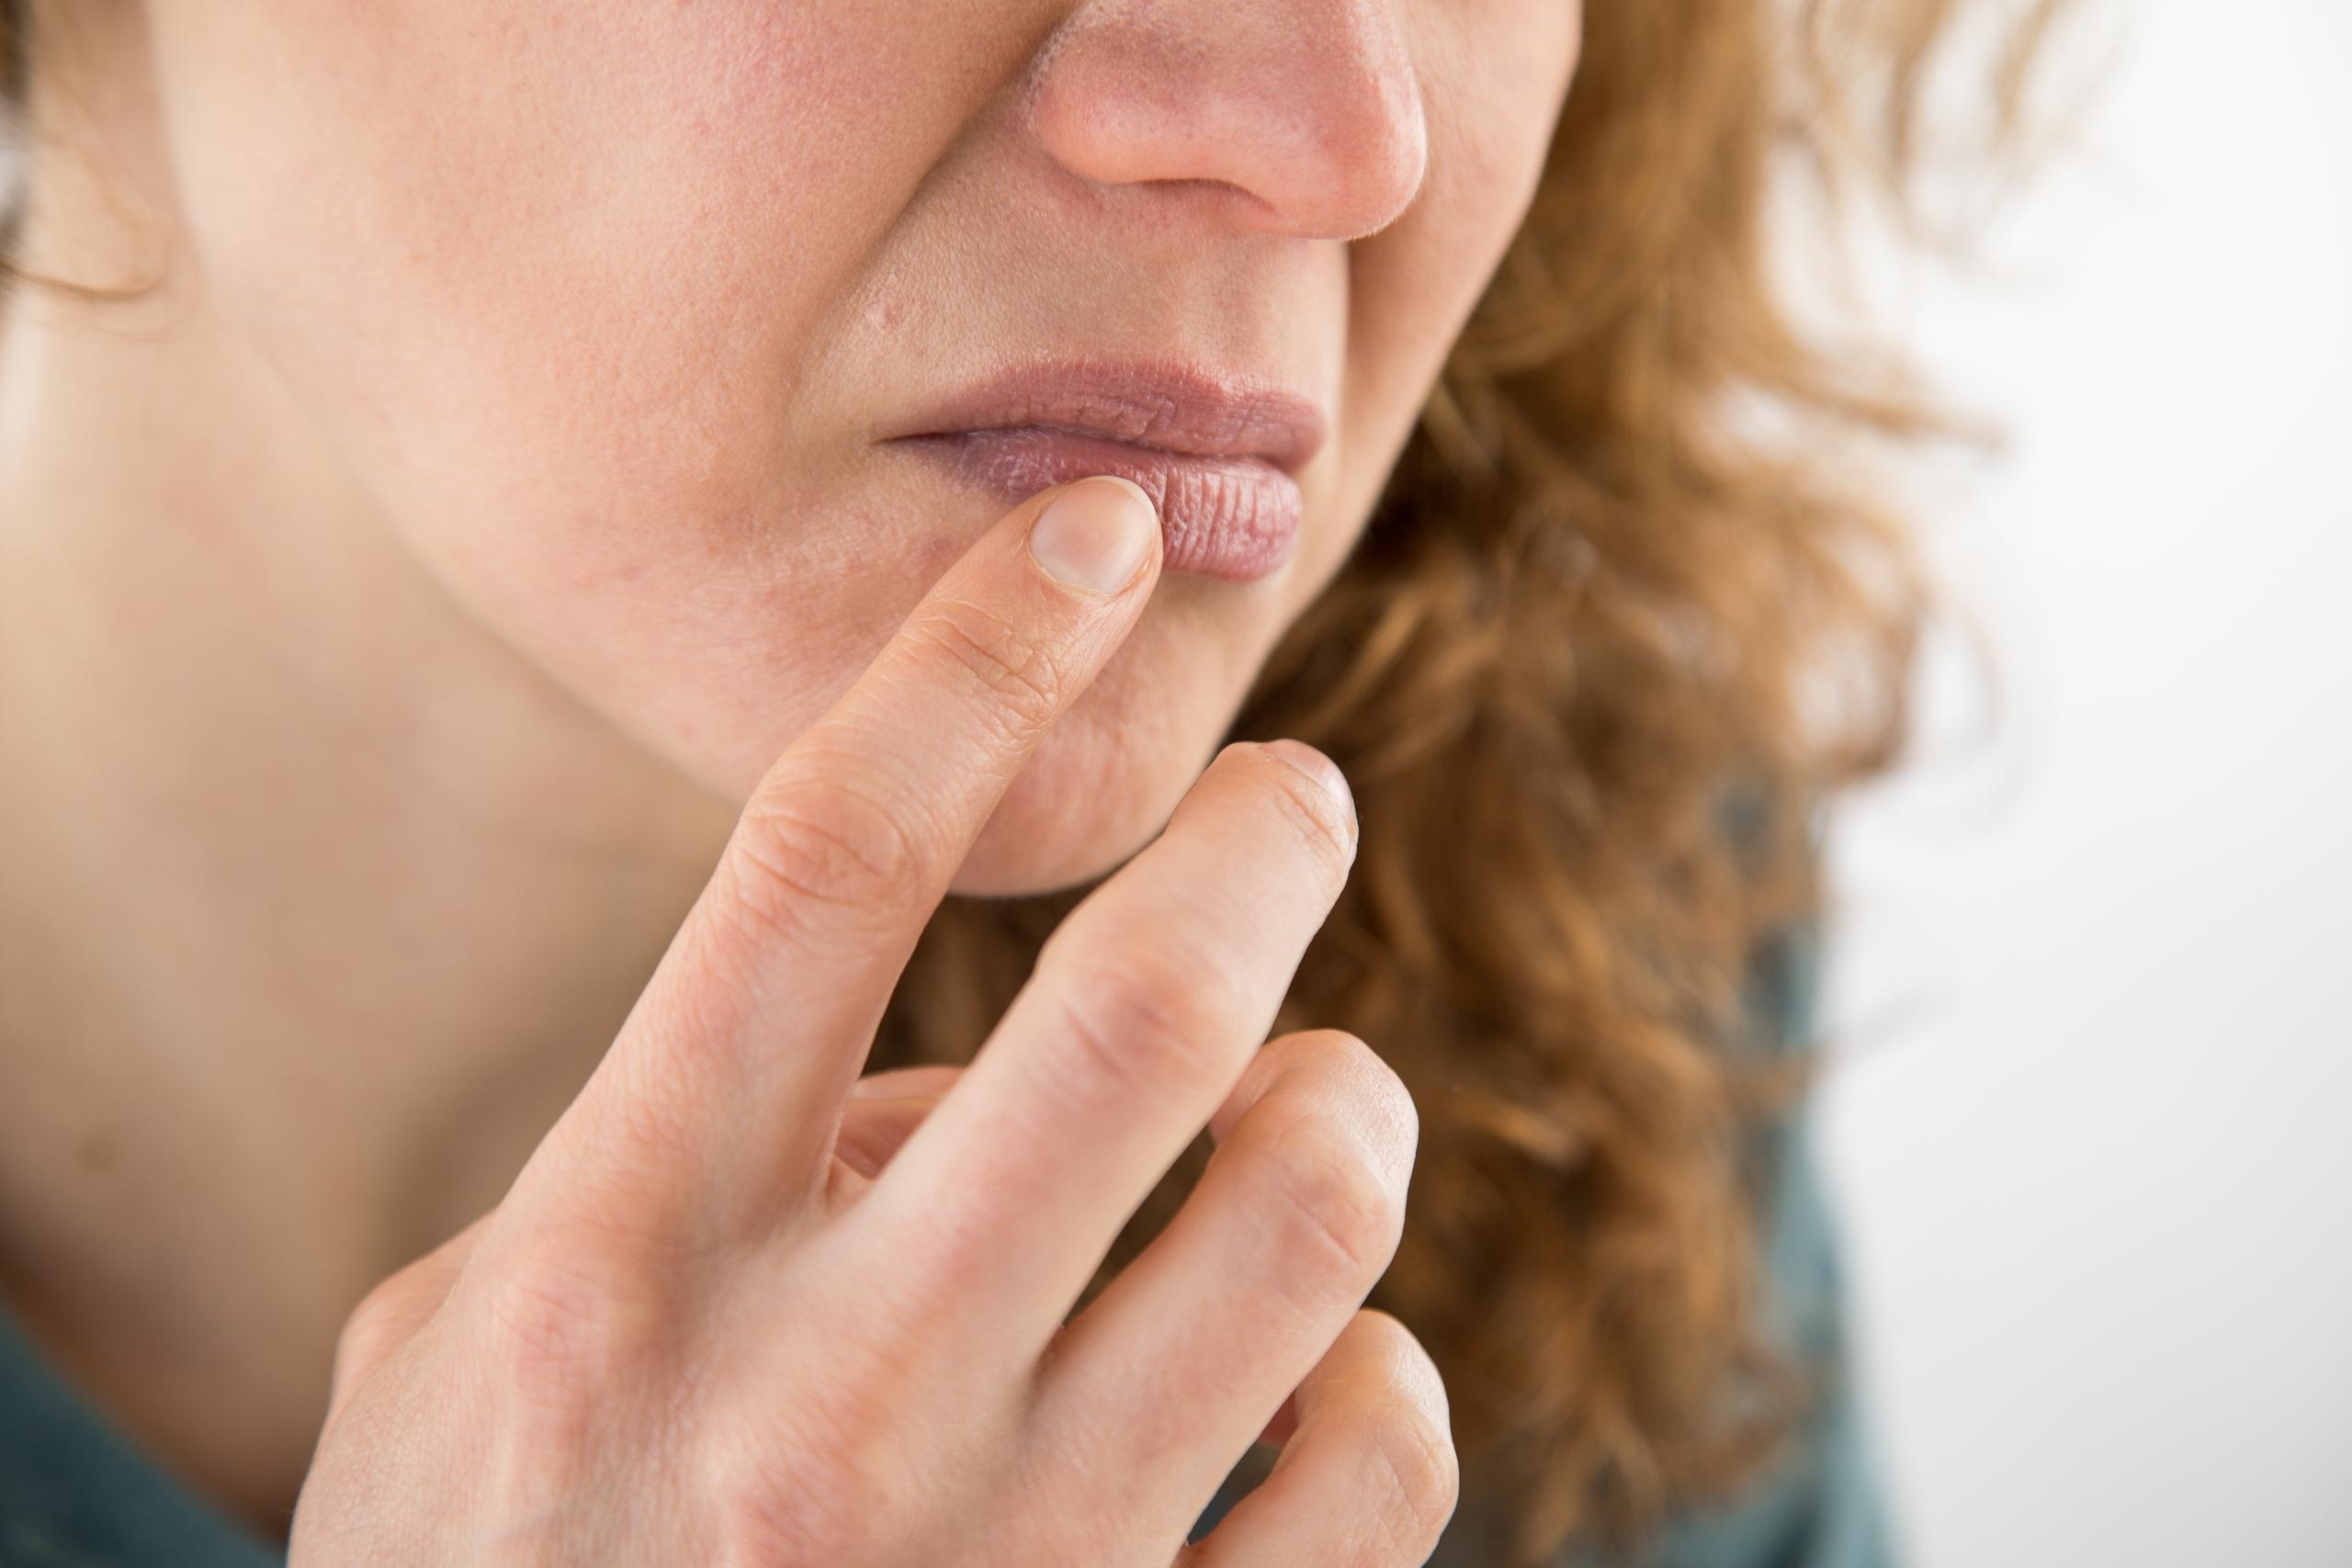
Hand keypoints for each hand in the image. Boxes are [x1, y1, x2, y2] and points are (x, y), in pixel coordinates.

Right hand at [288, 477, 1455, 1565]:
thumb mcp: (475, 1363)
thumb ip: (676, 1176)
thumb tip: (930, 1080)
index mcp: (629, 1261)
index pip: (824, 860)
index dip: (977, 655)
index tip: (1096, 537)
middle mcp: (820, 1397)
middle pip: (1142, 1012)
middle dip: (1260, 845)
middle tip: (1291, 795)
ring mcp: (1006, 1560)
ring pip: (1309, 1209)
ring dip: (1345, 1110)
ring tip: (1314, 1107)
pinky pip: (1378, 1448)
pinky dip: (1379, 1369)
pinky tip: (1320, 1373)